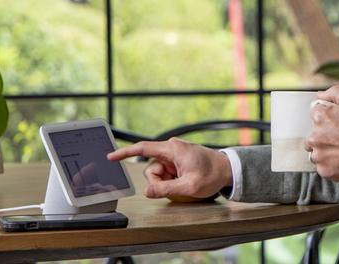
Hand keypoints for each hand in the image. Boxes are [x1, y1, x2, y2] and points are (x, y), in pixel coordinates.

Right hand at [107, 138, 232, 199]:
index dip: (125, 153)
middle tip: (174, 187)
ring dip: (166, 182)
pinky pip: (166, 172)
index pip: (143, 148)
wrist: (227, 170)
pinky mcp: (177, 160)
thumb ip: (166, 189)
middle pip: (150, 168)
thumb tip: (147, 191)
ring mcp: (174, 154)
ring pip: (158, 172)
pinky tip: (184, 180)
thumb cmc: (212, 175)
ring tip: (183, 183)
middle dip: (158, 181)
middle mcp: (172, 148)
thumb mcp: (189, 186)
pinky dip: (171, 180)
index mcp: (172, 149)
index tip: (111, 156)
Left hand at [306, 85, 338, 180]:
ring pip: (316, 151)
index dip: (328, 116)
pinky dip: (331, 164)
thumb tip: (320, 94)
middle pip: (313, 134)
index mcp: (320, 117)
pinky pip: (322, 166)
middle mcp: (315, 137)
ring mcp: (319, 155)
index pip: (315, 114)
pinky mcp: (324, 171)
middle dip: (324, 134)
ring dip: (325, 150)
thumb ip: (334, 93)